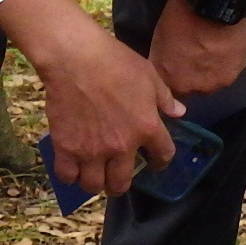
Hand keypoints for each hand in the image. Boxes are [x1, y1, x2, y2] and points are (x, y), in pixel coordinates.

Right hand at [35, 25, 181, 196]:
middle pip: (122, 183)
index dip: (160, 161)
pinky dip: (70, 176)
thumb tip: (179, 113)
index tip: (154, 162)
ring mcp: (92, 150)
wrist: (75, 58)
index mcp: (146, 128)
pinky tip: (72, 168)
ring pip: (94, 186)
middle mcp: (121, 147)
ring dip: (96, 183)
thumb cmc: (115, 61)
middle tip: (116, 178)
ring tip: (93, 175)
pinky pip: (68, 176)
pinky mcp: (66, 148)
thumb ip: (165, 98)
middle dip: (120, 184)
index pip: (162, 156)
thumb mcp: (149, 75)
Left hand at [150, 0, 245, 99]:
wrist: (214, 5)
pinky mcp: (237, 69)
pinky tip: (221, 45)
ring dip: (210, 70)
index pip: (171, 93)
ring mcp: (220, 81)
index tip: (175, 66)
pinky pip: (227, 69)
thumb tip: (161, 73)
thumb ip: (160, 64)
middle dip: (192, 76)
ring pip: (212, 80)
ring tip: (209, 48)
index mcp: (177, 84)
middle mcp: (200, 89)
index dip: (173, 79)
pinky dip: (224, 61)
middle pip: (194, 88)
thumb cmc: (180, 20)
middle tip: (193, 54)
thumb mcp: (158, 41)